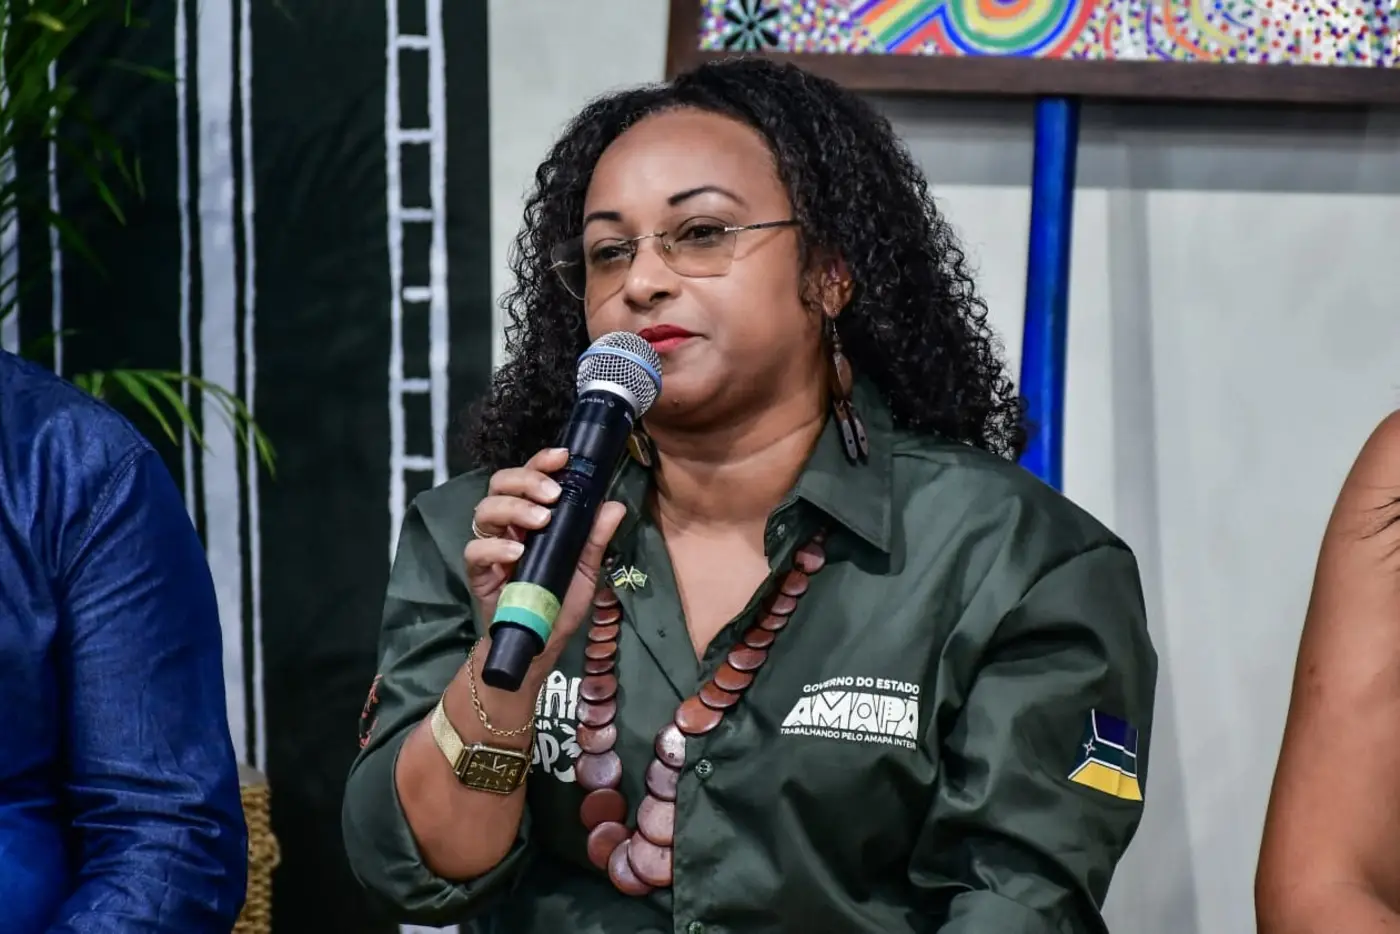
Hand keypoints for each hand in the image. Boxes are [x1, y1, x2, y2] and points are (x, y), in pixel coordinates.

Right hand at [464, 447, 626, 672]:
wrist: (540, 644)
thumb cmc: (558, 603)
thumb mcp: (585, 569)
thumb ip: (595, 538)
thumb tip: (615, 504)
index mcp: (532, 516)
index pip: (529, 477)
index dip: (541, 462)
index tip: (563, 457)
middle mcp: (508, 525)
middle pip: (500, 483)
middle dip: (526, 481)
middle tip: (552, 495)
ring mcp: (490, 547)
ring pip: (484, 509)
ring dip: (514, 508)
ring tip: (540, 521)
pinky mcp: (478, 573)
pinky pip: (475, 551)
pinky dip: (495, 547)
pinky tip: (517, 552)